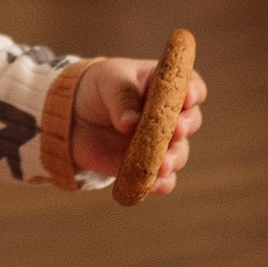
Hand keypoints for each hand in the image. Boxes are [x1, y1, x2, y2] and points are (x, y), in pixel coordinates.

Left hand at [69, 54, 205, 196]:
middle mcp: (169, 115)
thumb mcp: (108, 81)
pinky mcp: (147, 166)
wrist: (73, 118)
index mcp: (163, 85)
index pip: (190, 85)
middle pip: (190, 120)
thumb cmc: (97, 89)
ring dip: (174, 159)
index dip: (194, 91)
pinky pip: (162, 179)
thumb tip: (131, 123)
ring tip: (162, 165)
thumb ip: (121, 98)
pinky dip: (160, 183)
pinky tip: (153, 185)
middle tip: (176, 130)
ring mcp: (159, 142)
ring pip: (179, 153)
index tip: (188, 98)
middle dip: (186, 126)